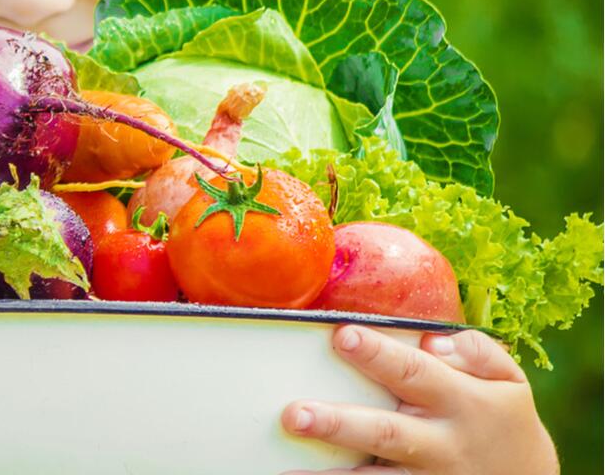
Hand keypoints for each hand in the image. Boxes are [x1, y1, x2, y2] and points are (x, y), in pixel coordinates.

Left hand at [279, 325, 557, 474]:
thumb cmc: (502, 418)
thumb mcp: (508, 381)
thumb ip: (475, 352)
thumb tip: (431, 340)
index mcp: (462, 402)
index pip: (414, 373)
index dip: (377, 354)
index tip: (341, 335)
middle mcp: (441, 444)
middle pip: (385, 433)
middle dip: (338, 424)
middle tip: (294, 414)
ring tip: (286, 470)